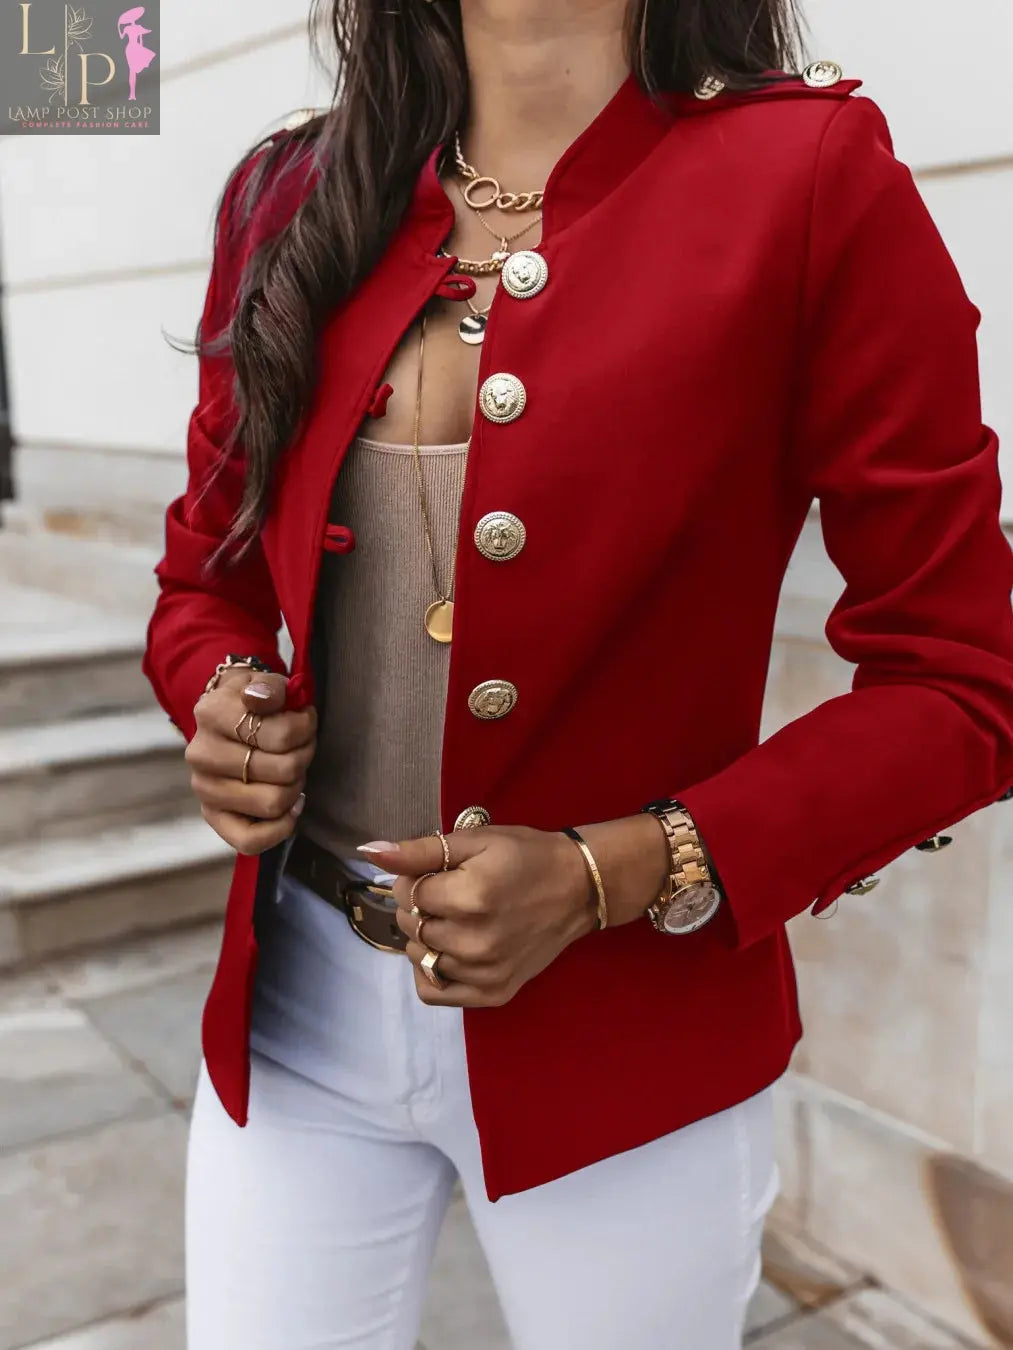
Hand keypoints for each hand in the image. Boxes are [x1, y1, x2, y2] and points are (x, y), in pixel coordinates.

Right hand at [185, 670, 316, 854]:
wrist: (226, 719)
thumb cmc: (253, 703)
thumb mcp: (263, 682)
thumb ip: (269, 687)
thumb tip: (263, 699)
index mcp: (211, 713)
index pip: (281, 735)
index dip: (306, 730)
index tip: (305, 720)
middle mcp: (201, 753)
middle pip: (283, 770)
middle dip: (304, 757)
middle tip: (302, 747)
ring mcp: (204, 788)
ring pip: (273, 803)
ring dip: (295, 787)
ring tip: (292, 771)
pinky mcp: (212, 817)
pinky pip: (251, 841)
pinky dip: (281, 827)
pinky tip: (291, 806)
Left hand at [361, 815, 668, 1006]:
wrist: (578, 889)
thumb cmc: (526, 856)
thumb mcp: (476, 840)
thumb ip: (420, 850)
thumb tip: (369, 852)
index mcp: (470, 898)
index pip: (407, 893)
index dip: (416, 878)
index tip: (440, 872)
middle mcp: (475, 942)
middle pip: (411, 926)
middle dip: (419, 905)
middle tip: (450, 892)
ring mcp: (484, 973)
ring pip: (419, 956)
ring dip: (426, 936)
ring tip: (456, 918)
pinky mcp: (493, 994)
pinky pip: (434, 992)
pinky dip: (432, 970)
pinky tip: (450, 948)